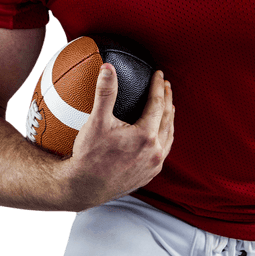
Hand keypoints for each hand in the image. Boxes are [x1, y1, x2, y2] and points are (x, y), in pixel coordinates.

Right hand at [60, 65, 174, 210]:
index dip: (158, 86)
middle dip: (168, 99)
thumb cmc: (89, 155)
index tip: (158, 74)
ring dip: (169, 118)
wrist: (85, 188)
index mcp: (146, 136)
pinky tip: (159, 133)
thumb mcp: (96, 121)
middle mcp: (155, 151)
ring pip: (168, 136)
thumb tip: (108, 68)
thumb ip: (105, 93)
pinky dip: (164, 137)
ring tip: (167, 106)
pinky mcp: (149, 174)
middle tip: (166, 85)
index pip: (157, 104)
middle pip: (168, 119)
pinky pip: (163, 151)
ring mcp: (153, 165)